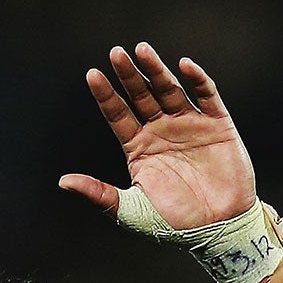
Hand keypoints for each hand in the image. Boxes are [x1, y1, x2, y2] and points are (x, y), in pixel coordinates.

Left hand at [60, 44, 253, 227]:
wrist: (219, 231)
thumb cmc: (175, 224)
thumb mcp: (132, 210)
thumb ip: (99, 194)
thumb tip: (63, 182)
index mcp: (139, 147)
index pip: (117, 114)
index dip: (106, 95)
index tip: (92, 75)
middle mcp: (161, 131)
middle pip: (141, 95)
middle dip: (129, 75)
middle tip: (116, 54)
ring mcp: (189, 125)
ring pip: (169, 90)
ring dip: (156, 70)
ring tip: (142, 51)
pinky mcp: (217, 125)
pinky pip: (206, 96)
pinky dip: (197, 80)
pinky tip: (184, 65)